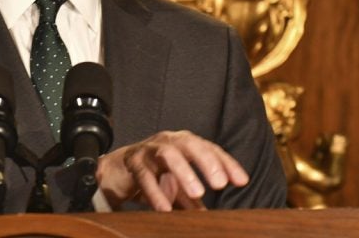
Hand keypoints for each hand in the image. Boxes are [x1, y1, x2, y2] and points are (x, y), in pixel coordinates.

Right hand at [96, 130, 248, 210]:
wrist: (116, 172)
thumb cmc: (153, 174)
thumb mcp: (177, 189)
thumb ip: (194, 201)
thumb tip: (214, 219)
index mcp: (184, 143)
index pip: (209, 148)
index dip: (227, 163)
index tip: (242, 181)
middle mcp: (169, 141)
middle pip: (191, 144)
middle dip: (207, 162)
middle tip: (220, 183)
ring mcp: (149, 149)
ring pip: (168, 154)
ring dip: (184, 172)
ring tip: (198, 193)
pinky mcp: (132, 161)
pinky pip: (145, 175)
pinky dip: (155, 192)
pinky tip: (165, 208)